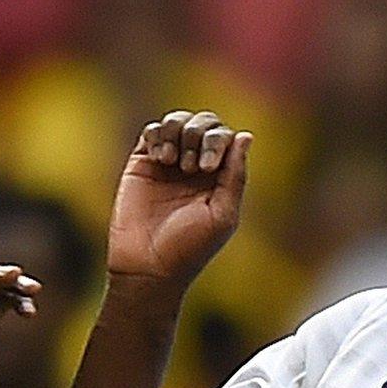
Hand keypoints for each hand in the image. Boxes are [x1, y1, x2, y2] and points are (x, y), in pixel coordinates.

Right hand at [108, 110, 251, 282]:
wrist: (147, 267)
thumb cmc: (189, 248)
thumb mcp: (223, 214)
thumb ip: (235, 175)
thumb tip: (245, 135)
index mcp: (218, 177)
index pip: (225, 136)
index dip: (217, 141)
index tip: (206, 168)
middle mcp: (194, 165)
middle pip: (203, 122)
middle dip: (198, 135)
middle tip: (190, 167)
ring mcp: (167, 164)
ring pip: (177, 120)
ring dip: (178, 132)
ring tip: (171, 161)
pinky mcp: (141, 165)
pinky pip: (152, 131)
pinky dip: (158, 135)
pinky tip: (160, 158)